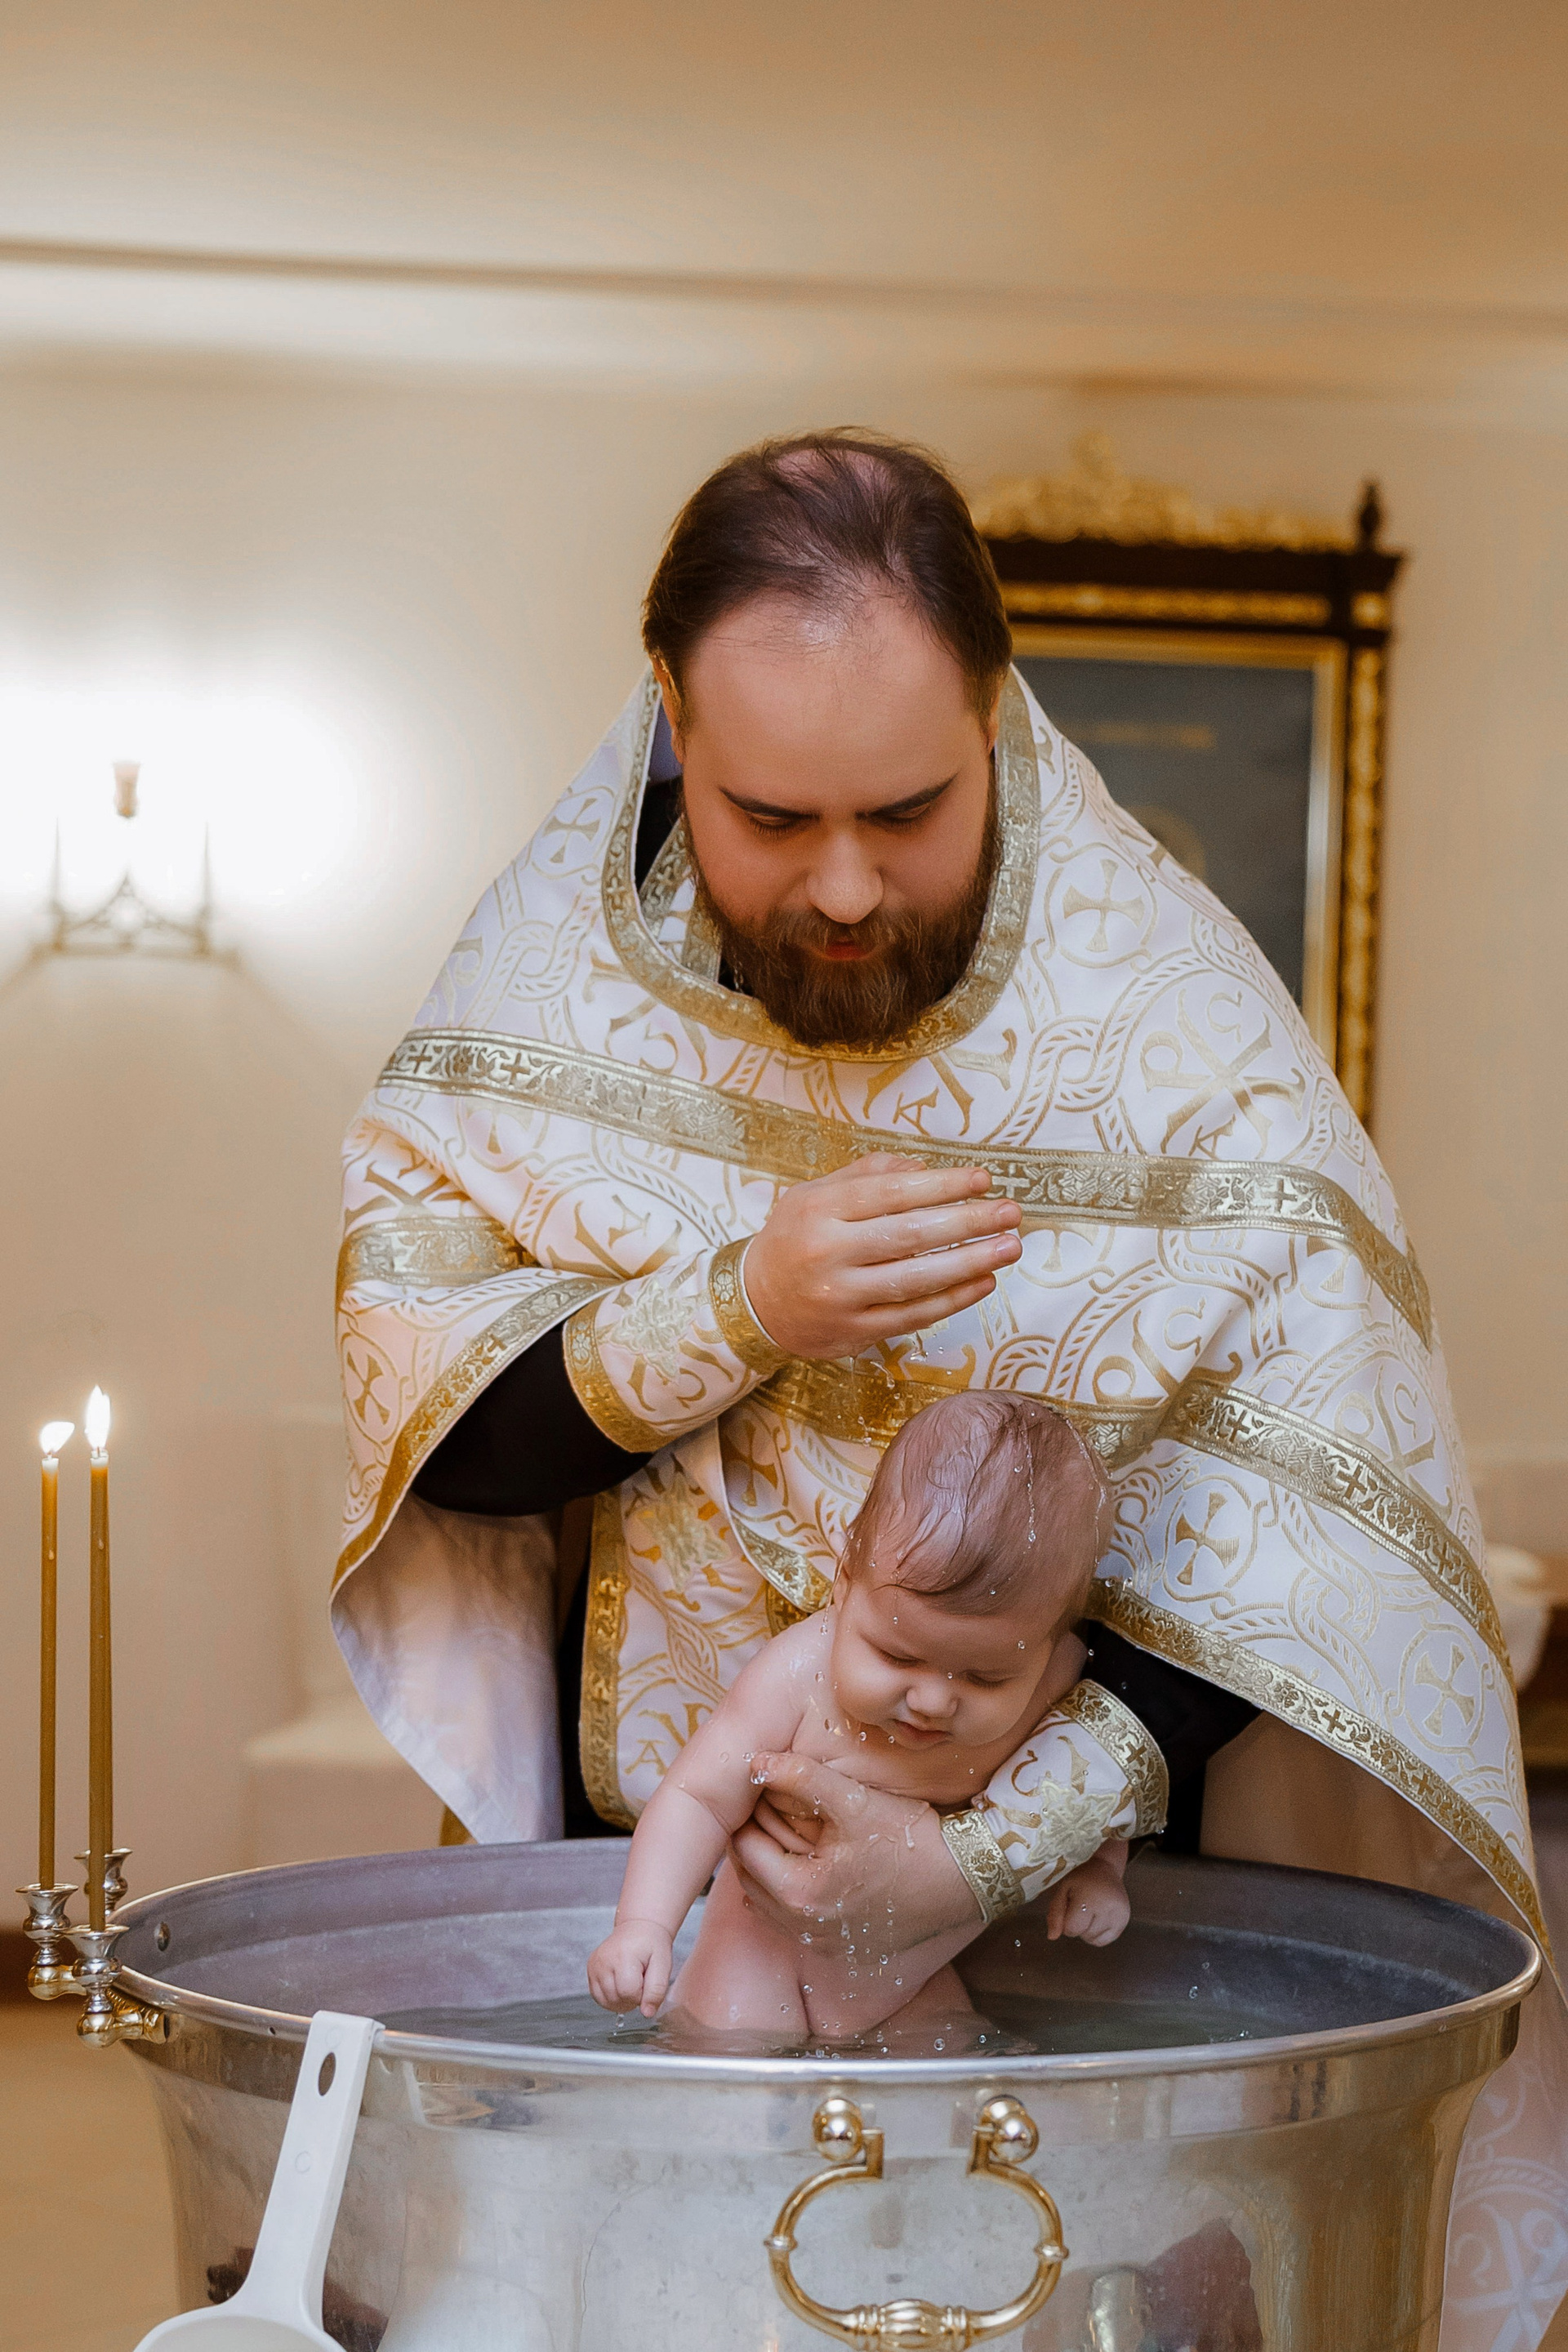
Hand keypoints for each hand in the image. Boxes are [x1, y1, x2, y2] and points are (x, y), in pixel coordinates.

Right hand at [587, 1918, 674, 2014]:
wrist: (639, 1928)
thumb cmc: (652, 1945)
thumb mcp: (663, 1964)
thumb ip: (656, 1990)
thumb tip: (647, 2013)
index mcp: (623, 1956)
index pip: (628, 1993)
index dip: (641, 1995)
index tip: (647, 1982)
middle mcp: (603, 1960)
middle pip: (615, 1999)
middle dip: (631, 1998)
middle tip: (640, 1980)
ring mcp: (594, 1965)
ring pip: (605, 2001)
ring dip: (621, 1999)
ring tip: (631, 1982)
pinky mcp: (590, 1969)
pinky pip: (598, 1996)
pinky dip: (611, 1997)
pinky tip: (621, 1984)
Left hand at [729, 1751, 979, 1950]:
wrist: (963, 1880)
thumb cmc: (910, 1840)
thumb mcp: (854, 1800)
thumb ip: (800, 1777)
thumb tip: (755, 1761)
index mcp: (799, 1893)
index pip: (744, 1849)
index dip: (747, 1815)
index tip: (757, 1791)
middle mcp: (803, 1928)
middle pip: (751, 1877)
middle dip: (754, 1840)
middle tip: (766, 1807)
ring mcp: (821, 1943)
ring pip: (768, 1901)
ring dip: (769, 1867)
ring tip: (786, 1832)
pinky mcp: (839, 1947)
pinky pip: (793, 1920)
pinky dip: (790, 1891)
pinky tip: (808, 1865)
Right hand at [742, 1152, 1021, 1360]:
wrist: (753, 1304)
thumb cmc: (793, 1240)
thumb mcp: (814, 1195)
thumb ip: (866, 1175)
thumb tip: (924, 1169)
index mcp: (819, 1209)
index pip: (893, 1193)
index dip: (943, 1185)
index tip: (984, 1180)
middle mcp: (828, 1252)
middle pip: (911, 1234)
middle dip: (969, 1221)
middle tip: (1011, 1212)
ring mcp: (841, 1296)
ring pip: (917, 1278)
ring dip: (970, 1261)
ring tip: (1008, 1246)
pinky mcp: (853, 1331)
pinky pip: (913, 1315)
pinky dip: (953, 1299)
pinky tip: (983, 1282)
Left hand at [1045, 1854, 1130, 1947]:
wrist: (1105, 1869)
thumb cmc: (1081, 1879)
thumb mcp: (1063, 1890)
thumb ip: (1055, 1913)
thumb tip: (1052, 1937)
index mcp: (1088, 1897)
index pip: (1072, 1928)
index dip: (1066, 1922)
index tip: (1069, 1909)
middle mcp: (1106, 1907)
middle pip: (1084, 1935)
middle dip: (1078, 1926)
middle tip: (1081, 1908)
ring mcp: (1118, 1915)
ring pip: (1094, 1940)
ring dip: (1088, 1932)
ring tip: (1090, 1913)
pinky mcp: (1124, 1920)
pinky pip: (1105, 1941)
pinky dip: (1098, 1935)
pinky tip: (1097, 1919)